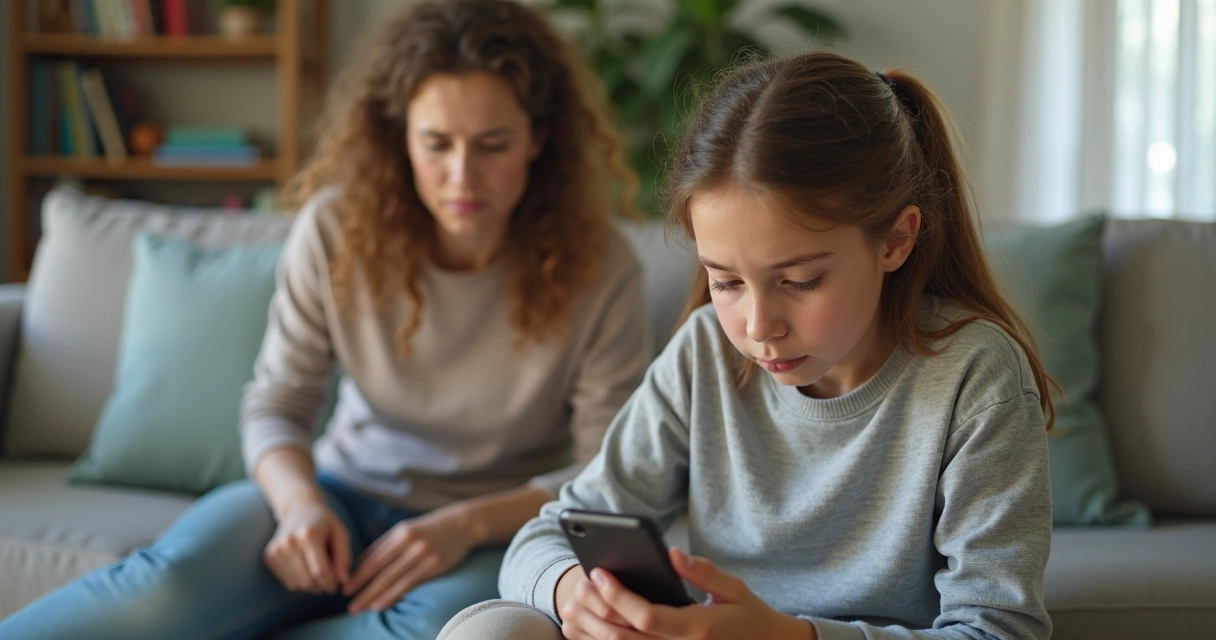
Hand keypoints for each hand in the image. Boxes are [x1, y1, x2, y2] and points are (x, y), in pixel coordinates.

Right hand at [263, 497, 350, 594]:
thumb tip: (344, 581)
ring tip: (318, 575)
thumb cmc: (324, 523)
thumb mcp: (340, 533)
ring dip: (311, 586)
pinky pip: (287, 582)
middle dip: (321, 587)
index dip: (331, 583)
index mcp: (309, 535)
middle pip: (307, 581)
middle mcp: (289, 542)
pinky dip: (299, 582)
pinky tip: (306, 569)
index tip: (337, 586)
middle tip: (329, 583)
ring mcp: (276, 549)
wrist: (299, 509)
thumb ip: (344, 557)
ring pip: (297, 585)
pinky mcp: (268, 556)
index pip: (320, 571)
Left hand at [344, 509, 477, 613]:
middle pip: (379, 570)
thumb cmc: (429, 529)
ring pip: (392, 579)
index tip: (345, 588)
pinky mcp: (435, 565)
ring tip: (359, 607)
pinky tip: (380, 604)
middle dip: (361, 587)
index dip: (358, 574)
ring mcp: (423, 554)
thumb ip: (384, 545)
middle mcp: (409, 543)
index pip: (374, 558)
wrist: (461, 525)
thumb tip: (361, 563)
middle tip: (347, 602)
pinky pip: (409, 584)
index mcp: (399, 533)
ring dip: (373, 595)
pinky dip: (392, 595)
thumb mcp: (406, 530)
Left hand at [560, 548, 814, 638]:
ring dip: (594, 630)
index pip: (646, 616)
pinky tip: (592, 627)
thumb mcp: (733, 588)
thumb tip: (673, 553)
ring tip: (578, 605)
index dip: (618, 596)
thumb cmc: (749, 615)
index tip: (599, 573)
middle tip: (580, 585)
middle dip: (597, 610)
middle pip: (625, 637)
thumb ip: (703, 571)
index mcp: (697, 628)